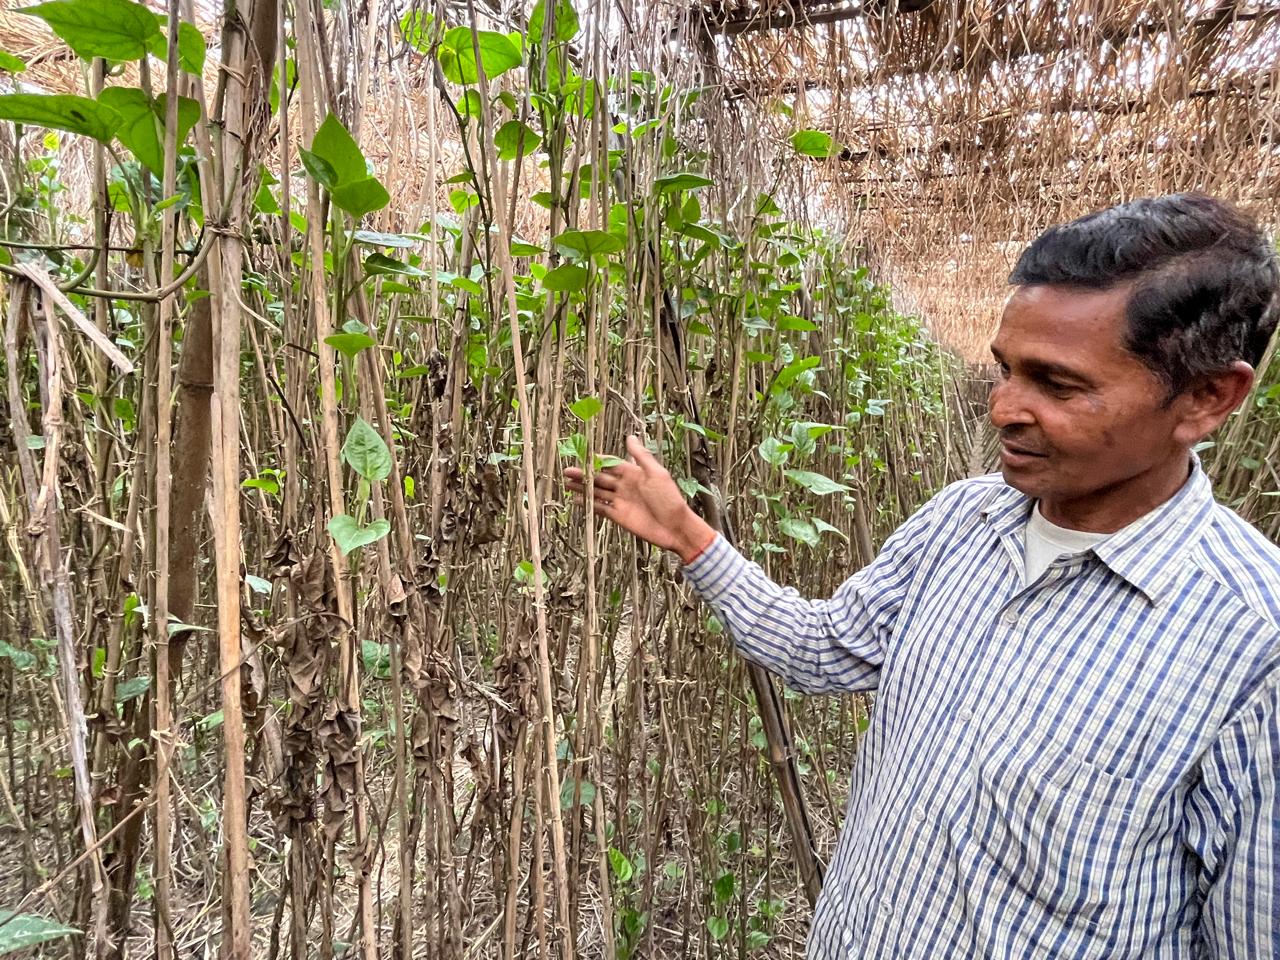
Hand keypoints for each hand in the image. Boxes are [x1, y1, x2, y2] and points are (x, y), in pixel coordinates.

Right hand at [564, 435, 716, 563]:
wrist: (675, 527)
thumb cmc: (669, 499)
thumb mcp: (657, 474)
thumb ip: (641, 456)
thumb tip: (630, 437)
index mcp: (633, 474)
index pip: (610, 464)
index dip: (596, 460)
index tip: (581, 455)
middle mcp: (625, 486)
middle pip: (600, 478)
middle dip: (584, 474)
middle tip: (567, 470)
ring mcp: (621, 501)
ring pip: (597, 492)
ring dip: (583, 488)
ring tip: (566, 483)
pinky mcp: (619, 516)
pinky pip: (600, 508)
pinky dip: (588, 504)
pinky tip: (577, 500)